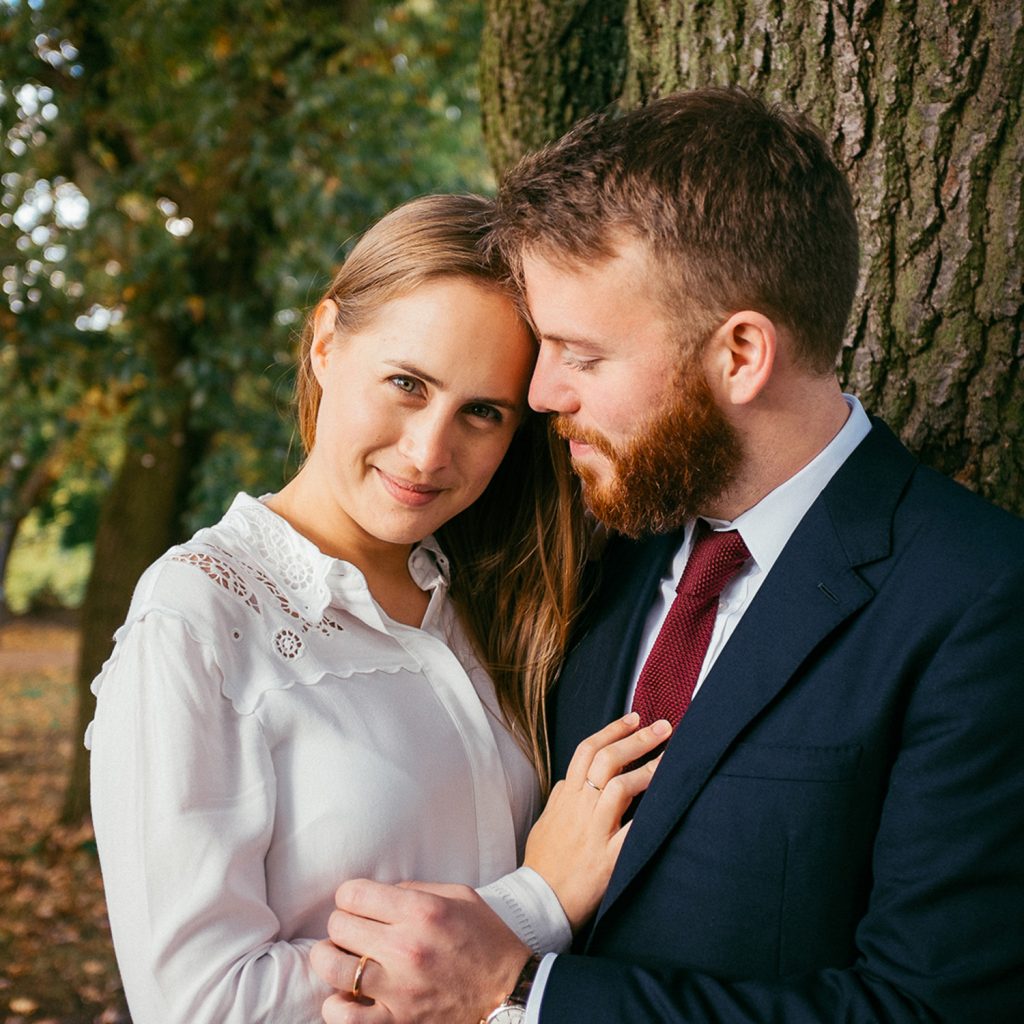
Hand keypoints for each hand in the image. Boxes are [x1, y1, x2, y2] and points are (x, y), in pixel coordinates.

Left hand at [310, 880, 529, 1023]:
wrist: (510, 992)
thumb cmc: (486, 940)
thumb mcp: (460, 896)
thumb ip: (416, 889)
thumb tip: (380, 893)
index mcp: (421, 911)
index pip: (353, 894)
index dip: (350, 895)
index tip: (357, 902)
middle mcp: (406, 947)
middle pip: (339, 925)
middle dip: (343, 923)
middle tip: (354, 929)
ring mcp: (399, 989)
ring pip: (332, 967)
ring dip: (331, 959)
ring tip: (340, 958)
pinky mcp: (398, 1022)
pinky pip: (345, 1017)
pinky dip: (336, 1006)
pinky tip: (346, 996)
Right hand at [523, 712, 668, 929]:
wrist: (537, 902)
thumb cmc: (542, 864)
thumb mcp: (545, 822)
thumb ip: (559, 800)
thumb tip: (569, 782)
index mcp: (565, 797)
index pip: (587, 751)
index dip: (612, 731)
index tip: (633, 718)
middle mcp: (579, 808)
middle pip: (606, 760)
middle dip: (637, 739)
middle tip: (662, 726)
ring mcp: (593, 831)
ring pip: (619, 787)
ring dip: (647, 769)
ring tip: (670, 757)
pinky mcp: (607, 858)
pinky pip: (631, 831)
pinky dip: (650, 814)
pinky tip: (669, 801)